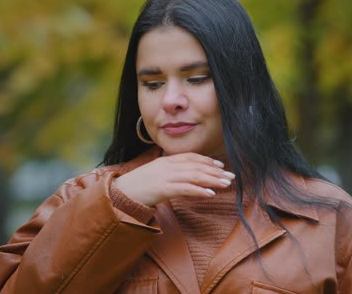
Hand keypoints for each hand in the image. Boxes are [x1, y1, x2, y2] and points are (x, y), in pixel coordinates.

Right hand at [113, 153, 235, 206]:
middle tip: (231, 176)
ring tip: (226, 184)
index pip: (191, 157)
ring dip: (213, 180)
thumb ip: (170, 172)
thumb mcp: (155, 174)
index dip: (207, 161)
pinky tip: (211, 194)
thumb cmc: (138, 186)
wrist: (120, 193)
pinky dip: (200, 190)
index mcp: (166, 160)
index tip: (220, 165)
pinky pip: (186, 188)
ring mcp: (166, 176)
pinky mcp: (163, 189)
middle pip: (197, 166)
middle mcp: (168, 165)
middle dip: (215, 171)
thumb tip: (186, 178)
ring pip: (194, 176)